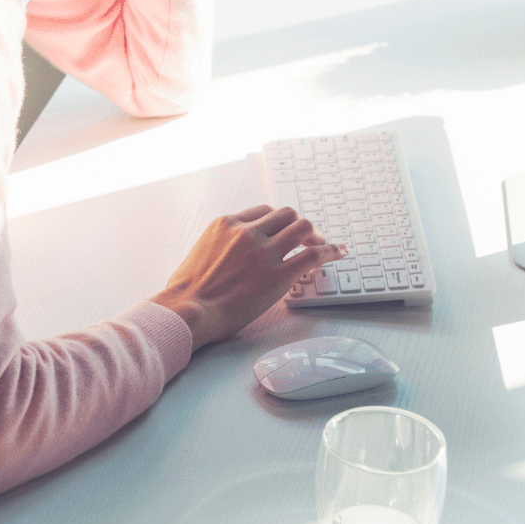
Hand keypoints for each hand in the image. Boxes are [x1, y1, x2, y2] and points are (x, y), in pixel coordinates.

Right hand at [151, 204, 346, 350]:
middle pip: (287, 214)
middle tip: (308, 238)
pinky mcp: (279, 275)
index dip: (279, 221)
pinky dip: (331, 251)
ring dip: (317, 236)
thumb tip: (228, 256)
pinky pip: (314, 255)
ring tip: (323, 246)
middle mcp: (248, 232)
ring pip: (303, 228)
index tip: (285, 230)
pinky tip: (339, 253)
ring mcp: (265, 252)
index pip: (263, 212)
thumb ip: (219, 247)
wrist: (188, 311)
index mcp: (226, 224)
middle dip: (300, 225)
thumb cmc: (186, 292)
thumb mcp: (199, 254)